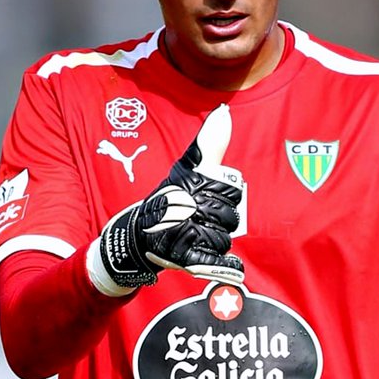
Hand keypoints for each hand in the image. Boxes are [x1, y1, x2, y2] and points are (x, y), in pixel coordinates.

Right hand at [89, 104, 243, 293]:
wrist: (142, 235)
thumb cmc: (170, 198)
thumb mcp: (188, 167)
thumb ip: (209, 142)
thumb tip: (223, 111)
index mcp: (193, 186)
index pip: (231, 191)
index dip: (225, 195)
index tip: (209, 195)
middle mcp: (190, 210)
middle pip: (230, 218)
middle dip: (221, 219)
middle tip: (202, 217)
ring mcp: (188, 236)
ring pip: (225, 239)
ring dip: (217, 239)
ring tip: (198, 234)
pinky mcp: (188, 261)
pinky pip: (219, 264)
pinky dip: (229, 268)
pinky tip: (235, 267)